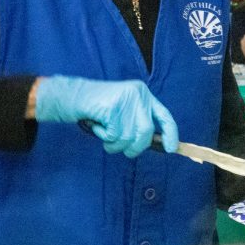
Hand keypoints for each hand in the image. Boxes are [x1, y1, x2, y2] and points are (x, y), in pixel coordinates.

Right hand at [35, 76, 177, 156]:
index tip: (171, 149)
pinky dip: (104, 136)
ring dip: (115, 143)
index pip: (164, 116)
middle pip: (146, 132)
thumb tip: (156, 145)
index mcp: (143, 94)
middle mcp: (138, 94)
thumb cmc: (98, 109)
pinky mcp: (112, 107)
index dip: (170, 134)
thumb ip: (139, 124)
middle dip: (135, 147)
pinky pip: (113, 135)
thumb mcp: (124, 112)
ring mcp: (125, 99)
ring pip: (128, 137)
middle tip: (123, 150)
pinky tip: (97, 125)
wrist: (72, 96)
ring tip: (104, 133)